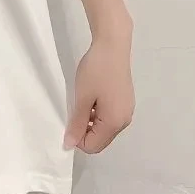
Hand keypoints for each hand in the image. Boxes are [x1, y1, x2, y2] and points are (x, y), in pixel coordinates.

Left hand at [65, 32, 134, 153]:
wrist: (112, 47)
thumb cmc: (95, 71)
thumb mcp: (82, 98)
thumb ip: (77, 123)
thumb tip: (70, 145)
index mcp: (114, 123)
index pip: (93, 146)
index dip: (77, 139)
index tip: (67, 120)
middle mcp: (124, 121)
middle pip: (100, 139)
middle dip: (84, 131)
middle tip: (73, 110)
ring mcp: (126, 111)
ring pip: (104, 128)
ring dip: (89, 122)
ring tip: (81, 101)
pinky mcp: (125, 102)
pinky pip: (109, 117)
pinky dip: (97, 114)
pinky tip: (90, 97)